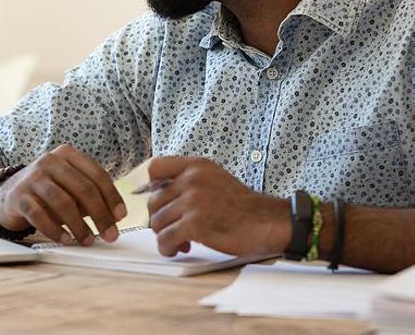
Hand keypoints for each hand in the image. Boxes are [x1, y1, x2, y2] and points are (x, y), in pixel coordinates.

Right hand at [0, 144, 126, 245]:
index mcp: (68, 155)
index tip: (120, 216)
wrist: (7, 194)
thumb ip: (91, 197)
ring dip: (79, 225)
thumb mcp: (70, 188)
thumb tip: (114, 217)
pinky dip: (55, 230)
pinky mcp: (19, 196)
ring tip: (88, 240)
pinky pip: (40, 215)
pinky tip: (65, 240)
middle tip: (110, 234)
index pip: (97, 174)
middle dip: (100, 214)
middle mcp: (50, 161)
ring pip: (63, 202)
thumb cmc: (47, 192)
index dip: (111, 196)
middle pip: (83, 189)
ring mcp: (33, 177)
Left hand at [146, 156, 290, 257]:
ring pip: (157, 222)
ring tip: (180, 241)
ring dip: (164, 236)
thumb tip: (156, 195)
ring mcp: (193, 201)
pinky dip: (167, 248)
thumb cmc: (242, 206)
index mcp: (196, 166)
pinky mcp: (194, 224)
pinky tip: (179, 249)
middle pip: (153, 201)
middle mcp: (192, 179)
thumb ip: (188, 180)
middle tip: (174, 229)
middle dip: (159, 219)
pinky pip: (165, 239)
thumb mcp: (214, 178)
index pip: (155, 167)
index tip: (157, 201)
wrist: (266, 222)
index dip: (149, 186)